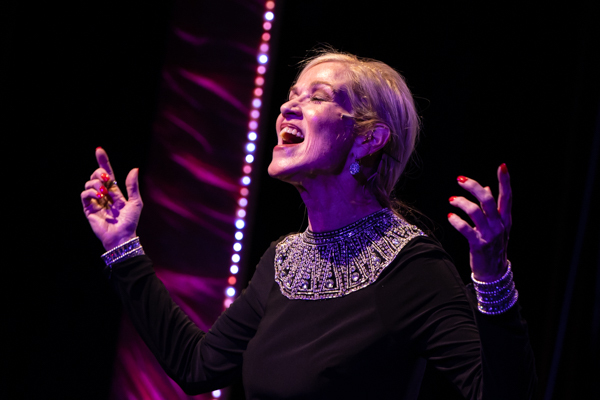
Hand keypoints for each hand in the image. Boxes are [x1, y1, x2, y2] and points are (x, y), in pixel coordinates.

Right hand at [81, 148, 142, 250]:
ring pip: (89, 183)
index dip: (103, 162)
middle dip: (99, 172)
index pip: (107, 173)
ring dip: (96, 183)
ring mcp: (95, 201)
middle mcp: (104, 194)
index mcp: (115, 192)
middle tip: (106, 178)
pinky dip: (90, 191)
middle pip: (96, 175)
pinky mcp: (88, 208)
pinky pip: (84, 194)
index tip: (99, 150)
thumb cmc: (130, 222)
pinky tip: (99, 196)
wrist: (122, 237)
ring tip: (104, 192)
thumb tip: (134, 169)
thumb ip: (132, 186)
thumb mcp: (135, 202)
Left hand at [447, 164, 511, 281]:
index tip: (502, 166)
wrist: (493, 273)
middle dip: (473, 187)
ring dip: (461, 203)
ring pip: (475, 212)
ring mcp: (489, 235)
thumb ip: (491, 208)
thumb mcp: (496, 226)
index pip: (507, 196)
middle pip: (488, 200)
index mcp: (505, 219)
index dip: (505, 181)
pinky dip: (456, 221)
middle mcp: (499, 225)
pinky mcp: (478, 245)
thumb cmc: (493, 246)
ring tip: (452, 200)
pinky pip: (466, 229)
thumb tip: (487, 188)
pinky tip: (450, 216)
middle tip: (460, 179)